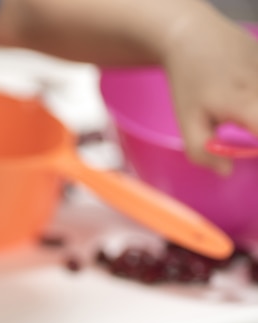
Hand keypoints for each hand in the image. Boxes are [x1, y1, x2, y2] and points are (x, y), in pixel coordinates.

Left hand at [163, 13, 257, 174]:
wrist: (195, 36)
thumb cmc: (190, 81)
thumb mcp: (186, 119)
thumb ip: (202, 150)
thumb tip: (226, 171)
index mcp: (244, 104)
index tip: (253, 151)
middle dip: (254, 129)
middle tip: (243, 129)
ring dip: (254, 117)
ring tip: (243, 113)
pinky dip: (256, 102)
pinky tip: (246, 98)